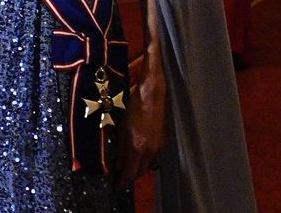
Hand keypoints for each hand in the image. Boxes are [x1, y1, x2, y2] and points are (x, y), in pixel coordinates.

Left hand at [117, 72, 165, 188]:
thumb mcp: (121, 128)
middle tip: (120, 176)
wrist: (152, 95)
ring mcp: (158, 147)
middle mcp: (150, 150)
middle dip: (130, 176)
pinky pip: (153, 157)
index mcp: (138, 147)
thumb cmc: (133, 107)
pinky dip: (145, 160)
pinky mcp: (163, 141)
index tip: (117, 186)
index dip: (123, 181)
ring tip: (128, 166)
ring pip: (148, 165)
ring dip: (138, 168)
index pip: (130, 173)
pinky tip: (139, 155)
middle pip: (140, 172)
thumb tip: (117, 164)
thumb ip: (119, 148)